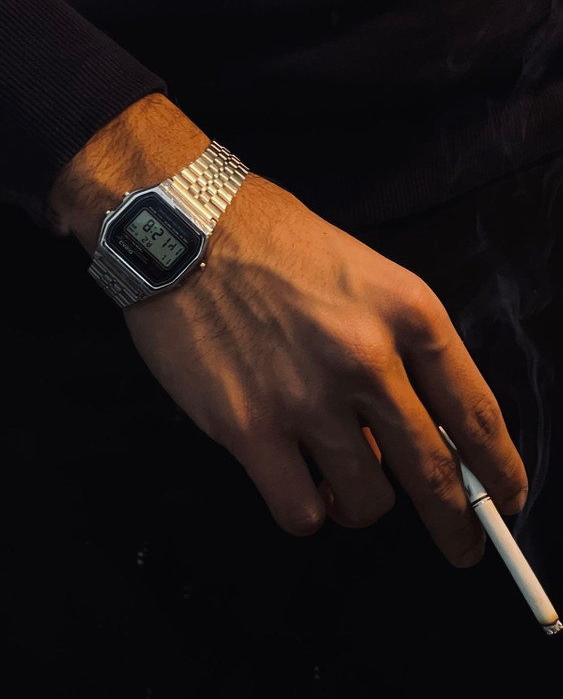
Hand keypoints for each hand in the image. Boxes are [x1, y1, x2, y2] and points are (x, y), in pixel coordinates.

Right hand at [124, 170, 527, 567]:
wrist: (184, 227)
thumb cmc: (274, 243)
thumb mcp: (363, 275)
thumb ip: (397, 350)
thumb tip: (405, 432)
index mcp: (408, 312)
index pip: (475, 413)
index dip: (500, 470)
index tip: (504, 501)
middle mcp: (367, 359)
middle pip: (435, 474)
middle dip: (458, 526)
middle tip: (463, 548)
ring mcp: (307, 398)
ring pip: (368, 503)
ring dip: (362, 506)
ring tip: (340, 482)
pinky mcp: (248, 428)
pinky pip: (301, 512)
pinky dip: (308, 510)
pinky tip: (299, 484)